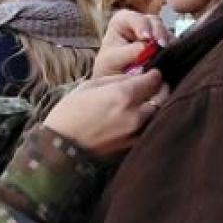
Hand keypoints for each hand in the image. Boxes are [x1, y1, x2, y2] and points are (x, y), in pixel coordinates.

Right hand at [44, 69, 167, 157]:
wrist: (60, 149)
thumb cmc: (69, 115)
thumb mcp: (88, 87)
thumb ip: (115, 80)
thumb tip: (134, 77)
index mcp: (122, 96)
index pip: (152, 80)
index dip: (154, 74)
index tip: (153, 72)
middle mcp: (134, 115)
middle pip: (162, 97)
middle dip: (161, 88)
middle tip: (156, 84)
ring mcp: (135, 133)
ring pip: (158, 114)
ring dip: (156, 105)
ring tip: (149, 100)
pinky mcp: (132, 147)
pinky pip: (148, 129)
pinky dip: (148, 120)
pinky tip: (139, 117)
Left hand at [94, 11, 171, 77]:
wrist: (115, 80)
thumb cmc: (109, 67)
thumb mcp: (113, 60)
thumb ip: (128, 52)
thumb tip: (146, 47)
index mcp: (122, 20)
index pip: (133, 17)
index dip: (141, 26)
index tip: (146, 37)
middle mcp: (140, 22)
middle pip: (153, 21)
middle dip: (158, 32)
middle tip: (162, 44)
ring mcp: (153, 31)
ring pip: (165, 30)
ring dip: (167, 40)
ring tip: (168, 50)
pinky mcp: (163, 44)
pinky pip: (172, 42)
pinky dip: (173, 48)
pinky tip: (172, 55)